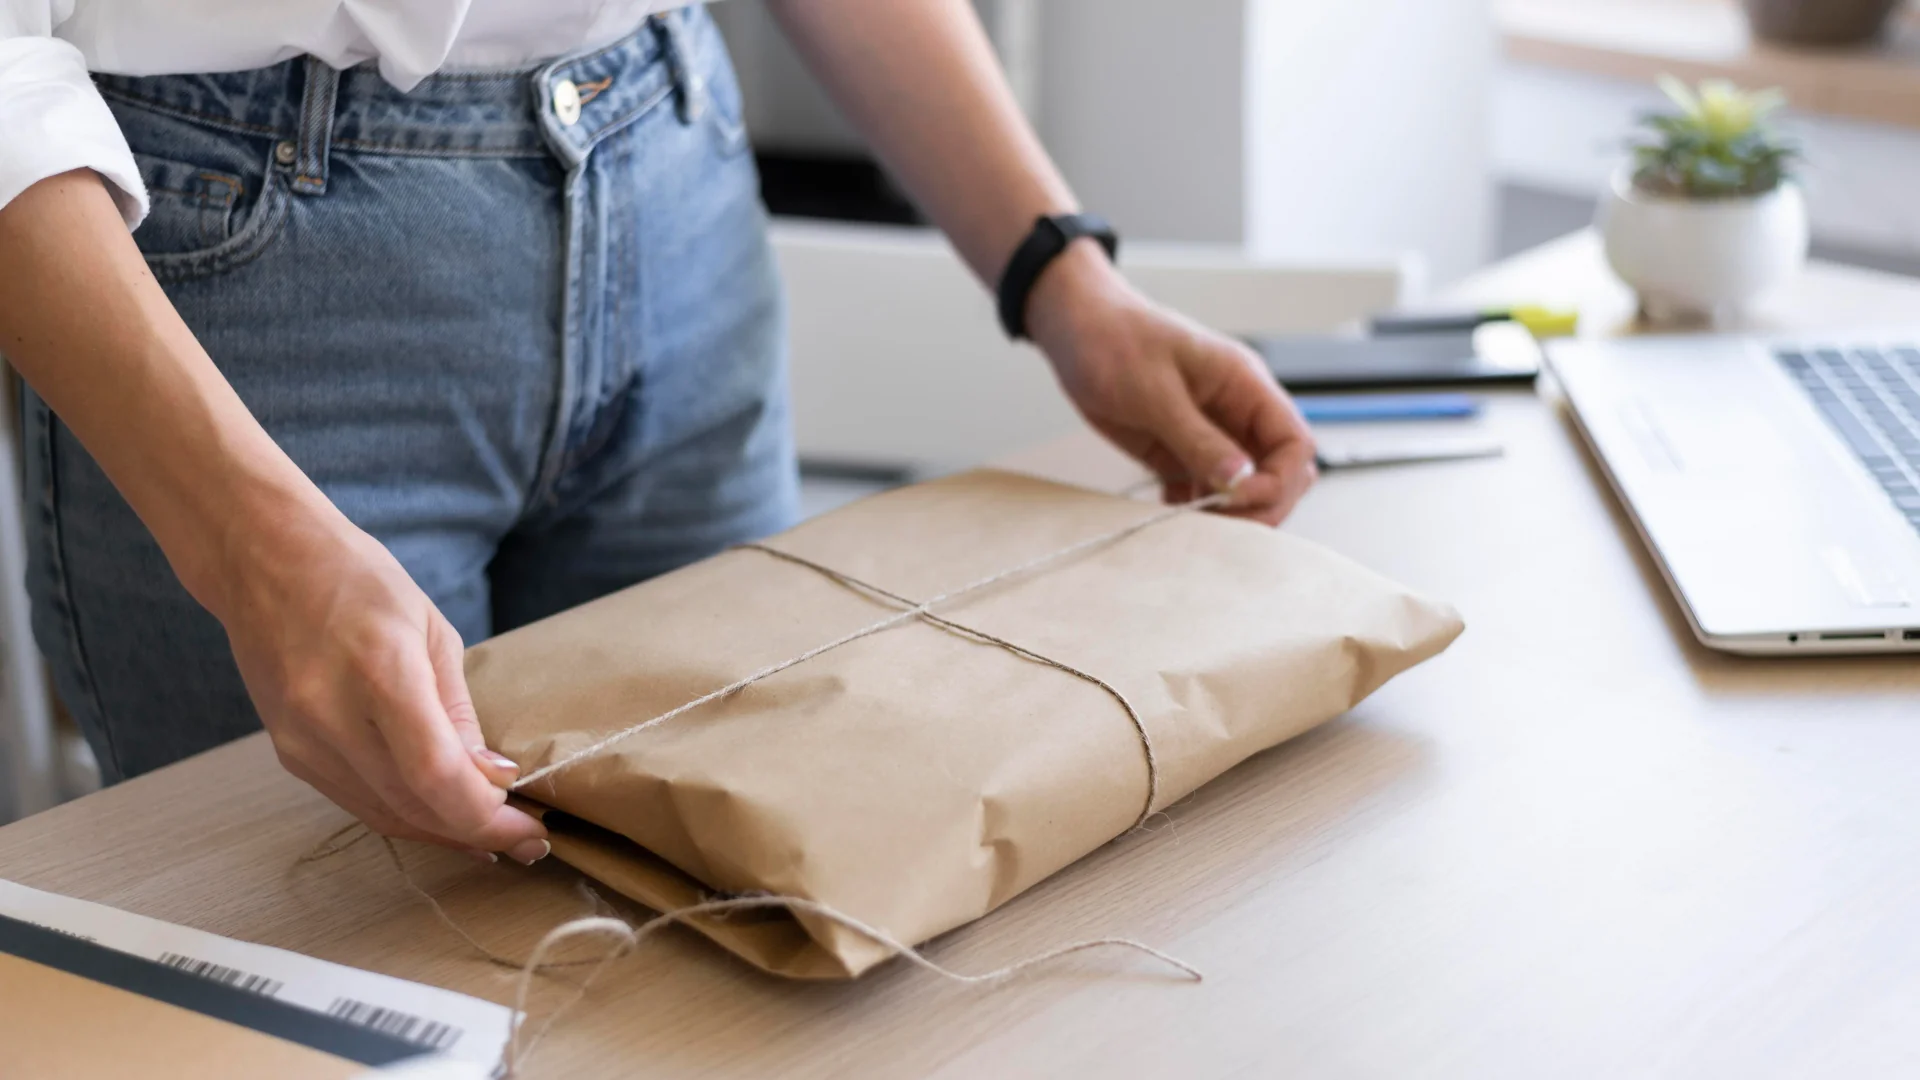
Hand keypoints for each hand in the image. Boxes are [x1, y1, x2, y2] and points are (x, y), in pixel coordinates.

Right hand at [214, 509, 548, 863]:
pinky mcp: (289, 754)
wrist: (263, 560)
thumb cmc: (358, 581)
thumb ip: (459, 712)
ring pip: (383, 815)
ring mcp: (301, 740)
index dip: (486, 815)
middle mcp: (331, 715)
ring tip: (495, 838)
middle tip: (529, 840)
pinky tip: (443, 818)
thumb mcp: (433, 631)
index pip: (436, 774)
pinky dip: (405, 815)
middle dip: (478, 833)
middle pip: (413, 805)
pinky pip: (356, 802)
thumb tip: (492, 777)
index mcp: (379, 671)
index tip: (529, 826)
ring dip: (444, 834)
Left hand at [1025, 242, 1317, 524]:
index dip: (1278, 479)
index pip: (1293, 442)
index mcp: (1244, 385)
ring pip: (1242, 487)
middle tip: (1219, 523)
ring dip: (1226, 511)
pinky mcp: (1178, 449)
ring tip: (1190, 522)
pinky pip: (1203, 488)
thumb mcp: (1155, 391)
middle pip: (1278, 472)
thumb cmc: (1115, 339)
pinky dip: (1193, 506)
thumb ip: (1198, 439)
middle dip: (1259, 503)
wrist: (1075, 329)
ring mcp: (1209, 434)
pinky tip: (1167, 509)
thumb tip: (1240, 482)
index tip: (1241, 498)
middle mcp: (1235, 413)